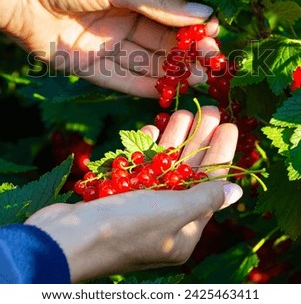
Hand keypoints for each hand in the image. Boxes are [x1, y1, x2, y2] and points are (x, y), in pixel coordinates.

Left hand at [0, 0, 218, 96]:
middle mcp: (122, 21)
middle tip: (210, 63)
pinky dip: (144, 86)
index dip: (191, 25)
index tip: (214, 34)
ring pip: (145, 63)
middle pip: (161, 42)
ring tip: (197, 80)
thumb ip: (160, 3)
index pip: (169, 15)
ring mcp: (106, 45)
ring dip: (171, 72)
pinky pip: (121, 79)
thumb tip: (204, 14)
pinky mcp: (89, 66)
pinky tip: (167, 91)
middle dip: (186, 52)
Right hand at [25, 106, 241, 282]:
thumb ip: (204, 198)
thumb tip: (236, 192)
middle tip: (211, 110)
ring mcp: (140, 208)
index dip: (221, 154)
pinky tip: (151, 128)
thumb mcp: (173, 211)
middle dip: (199, 141)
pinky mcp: (118, 197)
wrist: (64, 240)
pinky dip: (145, 150)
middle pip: (189, 173)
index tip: (229, 126)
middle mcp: (165, 221)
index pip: (210, 186)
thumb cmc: (126, 227)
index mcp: (184, 232)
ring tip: (183, 112)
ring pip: (163, 167)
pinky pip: (138, 169)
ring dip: (173, 140)